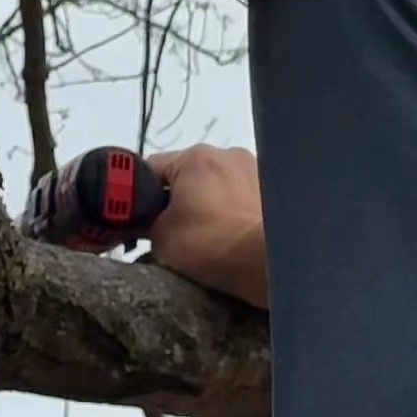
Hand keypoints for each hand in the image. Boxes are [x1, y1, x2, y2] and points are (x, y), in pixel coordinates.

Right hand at [147, 144, 267, 309]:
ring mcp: (255, 168)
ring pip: (218, 184)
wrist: (271, 264)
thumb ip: (148, 224)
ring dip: (211, 203)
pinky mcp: (274, 189)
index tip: (142, 220)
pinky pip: (242, 196)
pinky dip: (235, 210)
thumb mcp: (162, 239)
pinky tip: (235, 235)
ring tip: (211, 237)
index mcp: (194, 156)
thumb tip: (150, 223)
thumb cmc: (211, 244)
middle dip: (180, 199)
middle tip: (176, 232)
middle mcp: (226, 152)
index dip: (141, 194)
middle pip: (188, 174)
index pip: (153, 168)